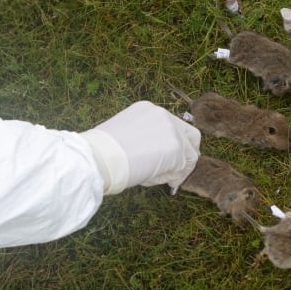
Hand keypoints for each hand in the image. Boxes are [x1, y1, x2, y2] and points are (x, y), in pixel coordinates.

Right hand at [80, 101, 200, 193]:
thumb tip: (160, 159)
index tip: (169, 161)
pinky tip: (151, 179)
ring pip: (189, 156)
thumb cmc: (104, 153)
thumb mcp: (127, 136)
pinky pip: (181, 170)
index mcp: (148, 110)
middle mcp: (163, 115)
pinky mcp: (176, 149)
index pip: (174, 126)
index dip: (175, 145)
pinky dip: (169, 178)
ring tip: (152, 178)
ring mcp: (172, 131)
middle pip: (191, 136)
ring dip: (174, 171)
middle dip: (188, 157)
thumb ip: (147, 141)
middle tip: (178, 174)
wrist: (98, 158)